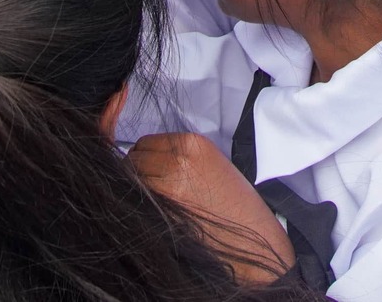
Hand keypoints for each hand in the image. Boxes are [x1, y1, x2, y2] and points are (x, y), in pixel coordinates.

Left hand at [129, 133, 294, 284]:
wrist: (251, 238)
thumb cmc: (236, 203)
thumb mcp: (212, 162)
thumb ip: (180, 156)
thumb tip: (148, 160)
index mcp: (192, 145)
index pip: (145, 142)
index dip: (145, 156)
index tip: (150, 168)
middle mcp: (177, 161)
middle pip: (133, 159)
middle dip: (137, 171)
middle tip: (151, 187)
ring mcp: (167, 187)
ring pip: (130, 180)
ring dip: (136, 189)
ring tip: (155, 202)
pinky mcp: (162, 212)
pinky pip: (137, 202)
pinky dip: (139, 207)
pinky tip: (157, 214)